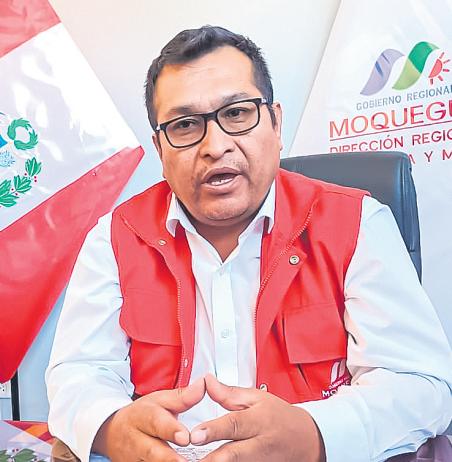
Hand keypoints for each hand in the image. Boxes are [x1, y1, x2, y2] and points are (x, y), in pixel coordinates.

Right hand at [93, 377, 205, 461]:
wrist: (113, 433)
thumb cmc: (143, 415)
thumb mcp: (160, 401)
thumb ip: (182, 397)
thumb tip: (204, 384)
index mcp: (143, 416)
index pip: (156, 421)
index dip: (171, 430)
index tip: (186, 438)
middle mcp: (136, 439)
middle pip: (151, 450)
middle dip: (168, 457)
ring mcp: (134, 458)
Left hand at [190, 374, 325, 461]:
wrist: (306, 440)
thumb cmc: (279, 417)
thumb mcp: (257, 398)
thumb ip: (229, 392)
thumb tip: (207, 382)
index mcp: (258, 420)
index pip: (234, 424)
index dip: (214, 430)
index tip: (196, 435)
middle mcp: (259, 444)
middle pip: (234, 453)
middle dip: (213, 459)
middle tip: (192, 459)